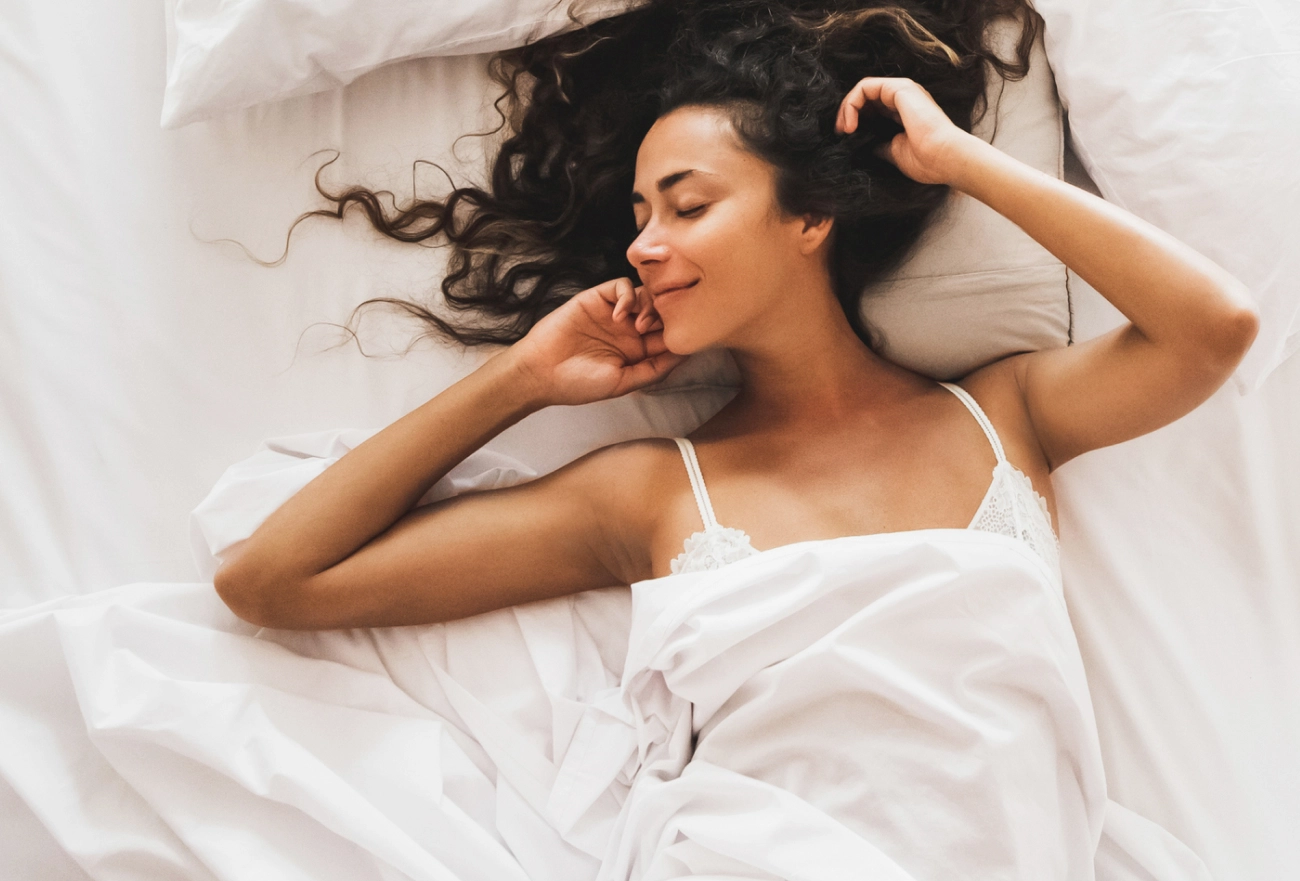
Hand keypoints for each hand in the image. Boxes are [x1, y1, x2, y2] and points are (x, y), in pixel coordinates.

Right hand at [505, 277, 685, 406]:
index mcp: (638, 351)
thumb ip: (654, 369)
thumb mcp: (623, 383)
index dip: (680, 333)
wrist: (541, 372)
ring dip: (650, 306)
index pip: (669, 335)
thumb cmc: (579, 384)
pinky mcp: (597, 297)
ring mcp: (614, 312)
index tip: (686, 337)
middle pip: (662, 311)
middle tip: (660, 330)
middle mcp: (630, 330)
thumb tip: (686, 354)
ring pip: (646, 295)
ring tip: (640, 326)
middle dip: (669, 316)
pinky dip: (627, 296)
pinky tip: (620, 316)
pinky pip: (622, 286)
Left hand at [835, 76, 974, 185]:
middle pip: (865, 97)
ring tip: (843, 129)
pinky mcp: (899, 88)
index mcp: (904, 112)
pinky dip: (852, 103)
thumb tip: (867, 146)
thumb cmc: (927, 160)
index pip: (872, 108)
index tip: (846, 139)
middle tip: (840, 133)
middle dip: (847, 113)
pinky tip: (850, 123)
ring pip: (863, 90)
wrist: (944, 158)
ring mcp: (902, 90)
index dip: (855, 119)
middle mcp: (903, 98)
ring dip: (847, 108)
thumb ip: (880, 145)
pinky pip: (865, 87)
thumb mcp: (895, 153)